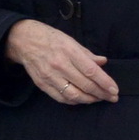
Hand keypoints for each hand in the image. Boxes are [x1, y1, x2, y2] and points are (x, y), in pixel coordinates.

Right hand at [3, 19, 118, 103]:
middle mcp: (59, 65)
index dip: (105, 82)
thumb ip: (87, 54)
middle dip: (101, 94)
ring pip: (74, 95)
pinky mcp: (42, 84)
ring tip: (99, 99)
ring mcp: (50, 76)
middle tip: (112, 97)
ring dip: (89, 100)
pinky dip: (74, 101)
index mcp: (69, 51)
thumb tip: (102, 62)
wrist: (24, 41)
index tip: (115, 90)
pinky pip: (61, 98)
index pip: (91, 71)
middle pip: (85, 85)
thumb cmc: (50, 38)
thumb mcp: (70, 40)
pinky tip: (83, 99)